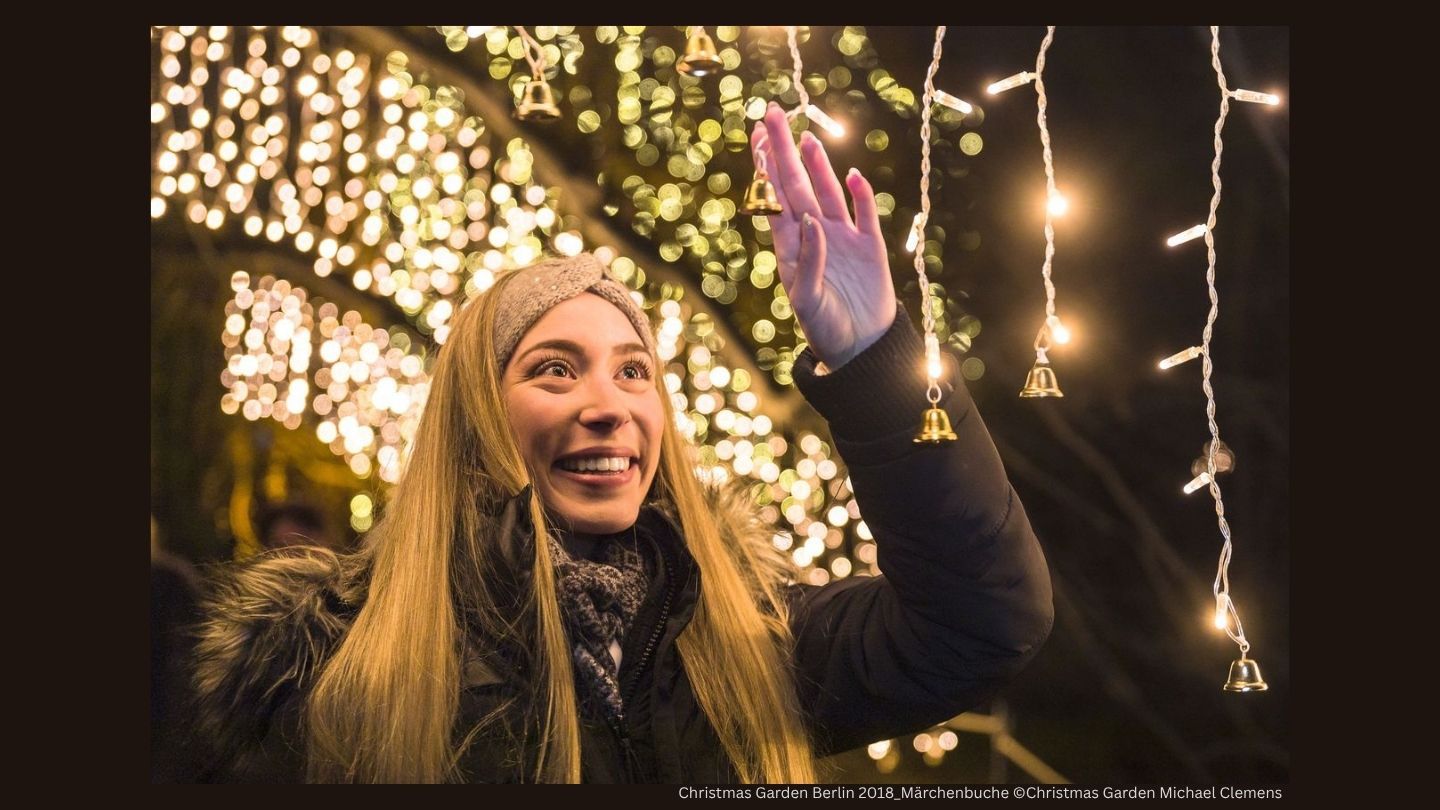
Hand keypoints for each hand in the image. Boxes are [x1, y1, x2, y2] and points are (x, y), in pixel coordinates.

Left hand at [750, 101, 896, 369]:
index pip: (774, 200)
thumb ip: (807, 261)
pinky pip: (865, 214)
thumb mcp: (807, 301)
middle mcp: (814, 237)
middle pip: (797, 185)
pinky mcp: (870, 247)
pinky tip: (852, 175)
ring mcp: (843, 239)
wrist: (861, 350)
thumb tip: (810, 220)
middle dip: (783, 151)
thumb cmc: (825, 330)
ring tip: (804, 138)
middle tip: (772, 115)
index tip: (756, 139)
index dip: (765, 170)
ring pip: (827, 193)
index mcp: (792, 249)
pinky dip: (860, 195)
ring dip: (817, 165)